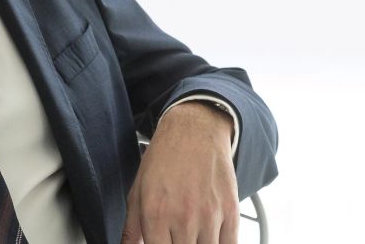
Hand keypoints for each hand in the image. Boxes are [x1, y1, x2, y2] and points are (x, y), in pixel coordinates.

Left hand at [121, 101, 238, 243]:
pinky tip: (210, 236)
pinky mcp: (231, 211)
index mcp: (155, 214)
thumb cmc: (165, 158)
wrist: (194, 131)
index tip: (162, 242)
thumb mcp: (138, 190)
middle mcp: (183, 218)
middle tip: (176, 236)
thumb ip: (132, 227)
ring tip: (191, 234)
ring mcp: (209, 216)